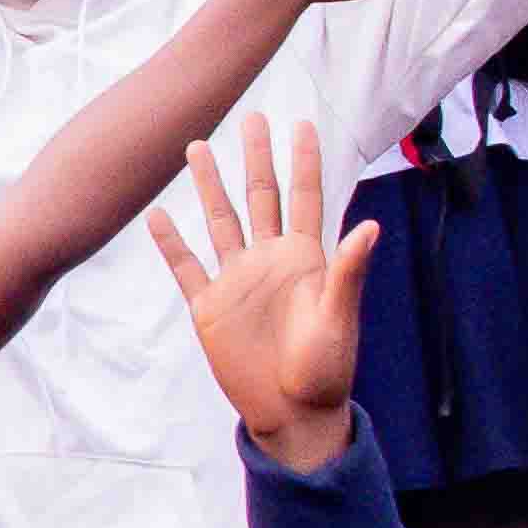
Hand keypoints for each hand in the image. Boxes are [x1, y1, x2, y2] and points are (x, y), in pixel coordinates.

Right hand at [148, 119, 371, 473]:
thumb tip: (369, 225)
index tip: (301, 123)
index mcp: (306, 259)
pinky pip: (186, 268)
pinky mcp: (210, 307)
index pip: (306, 197)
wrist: (292, 411)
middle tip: (251, 116)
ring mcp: (237, 281)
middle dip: (256, 157)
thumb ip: (347, 272)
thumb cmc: (326, 370)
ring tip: (197, 147)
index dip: (304, 161)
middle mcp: (270, 260)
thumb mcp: (339, 320)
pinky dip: (171, 242)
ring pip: (220, 221)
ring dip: (209, 186)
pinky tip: (158, 216)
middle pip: (260, 196)